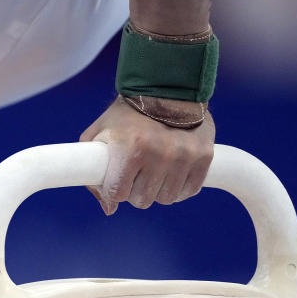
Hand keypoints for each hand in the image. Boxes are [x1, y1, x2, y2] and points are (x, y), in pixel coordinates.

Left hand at [79, 96, 214, 214]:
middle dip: (135, 190)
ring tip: (155, 169)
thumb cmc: (127, 115)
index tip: (117, 178)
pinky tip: (172, 171)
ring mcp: (184, 156)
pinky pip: (188, 191)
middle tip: (137, 171)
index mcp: (130, 148)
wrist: (167, 88)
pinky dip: (179, 186)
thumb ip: (93, 171)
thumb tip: (109, 209)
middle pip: (141, 200)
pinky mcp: (203, 157)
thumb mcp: (100, 134)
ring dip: (158, 189)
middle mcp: (159, 154)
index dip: (114, 189)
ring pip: (165, 199)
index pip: (117, 194)